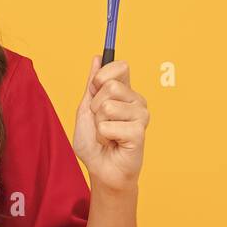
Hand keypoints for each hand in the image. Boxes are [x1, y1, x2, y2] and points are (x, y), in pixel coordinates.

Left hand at [73, 55, 148, 192]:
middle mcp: (136, 100)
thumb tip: (97, 58)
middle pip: (110, 86)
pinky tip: (113, 143)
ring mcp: (141, 115)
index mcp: (125, 92)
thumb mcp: (86, 109)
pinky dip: (103, 137)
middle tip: (100, 122)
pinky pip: (108, 126)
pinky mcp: (139, 131)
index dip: (102, 75)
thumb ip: (92, 85)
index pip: (120, 66)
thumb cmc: (94, 142)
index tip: (95, 88)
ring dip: (98, 124)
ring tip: (106, 135)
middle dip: (94, 106)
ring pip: (107, 107)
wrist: (100, 169)